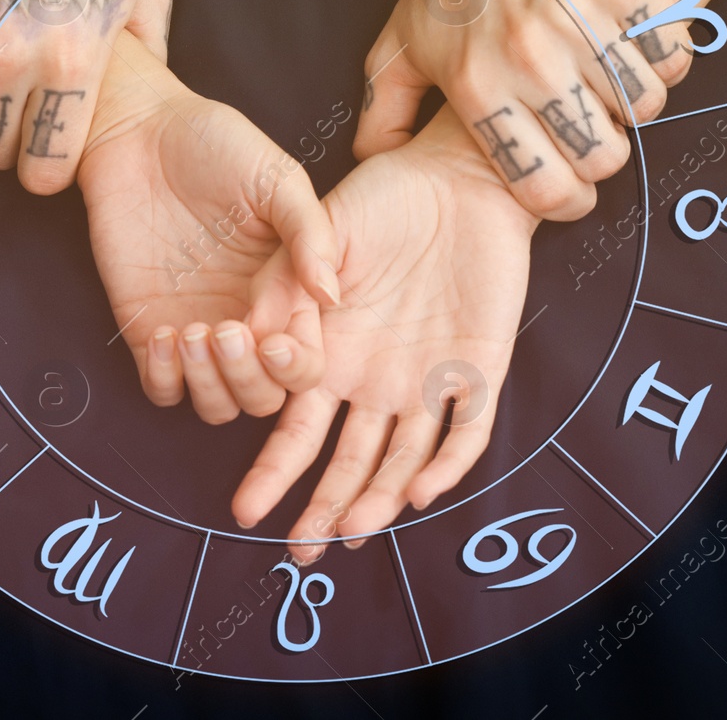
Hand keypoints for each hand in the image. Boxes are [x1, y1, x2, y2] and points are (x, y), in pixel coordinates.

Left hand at [78, 32, 340, 423]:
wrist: (140, 132)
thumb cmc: (215, 145)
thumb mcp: (277, 178)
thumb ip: (310, 233)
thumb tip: (332, 295)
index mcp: (289, 292)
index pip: (306, 363)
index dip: (294, 368)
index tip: (273, 342)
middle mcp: (248, 319)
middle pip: (264, 396)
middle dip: (248, 379)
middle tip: (226, 330)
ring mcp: (198, 329)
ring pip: (216, 404)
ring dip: (209, 385)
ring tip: (192, 332)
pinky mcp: (149, 329)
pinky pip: (162, 389)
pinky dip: (165, 380)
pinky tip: (164, 337)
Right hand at [232, 106, 538, 559]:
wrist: (455, 175)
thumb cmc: (378, 202)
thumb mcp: (315, 238)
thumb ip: (281, 289)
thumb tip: (250, 346)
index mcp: (330, 357)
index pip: (297, 432)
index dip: (274, 471)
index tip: (248, 506)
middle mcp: (375, 380)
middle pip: (349, 462)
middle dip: (323, 510)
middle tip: (301, 552)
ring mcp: (428, 378)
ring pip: (402, 458)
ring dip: (378, 497)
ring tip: (354, 531)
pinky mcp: (479, 367)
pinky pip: (466, 428)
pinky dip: (446, 462)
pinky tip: (421, 490)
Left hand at [356, 0, 693, 219]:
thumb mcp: (403, 39)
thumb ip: (384, 107)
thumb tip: (374, 159)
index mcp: (477, 87)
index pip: (540, 187)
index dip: (566, 201)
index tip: (574, 190)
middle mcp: (529, 62)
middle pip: (602, 156)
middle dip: (605, 153)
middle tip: (596, 125)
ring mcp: (582, 24)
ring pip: (643, 106)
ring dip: (635, 100)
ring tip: (612, 74)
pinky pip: (669, 55)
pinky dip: (663, 56)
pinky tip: (635, 38)